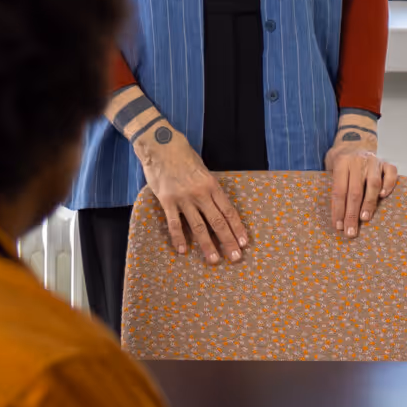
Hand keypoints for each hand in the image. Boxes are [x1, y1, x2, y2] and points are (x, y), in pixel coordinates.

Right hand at [134, 127, 247, 263]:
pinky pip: (174, 223)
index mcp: (212, 185)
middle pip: (217, 222)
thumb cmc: (184, 157)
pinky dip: (179, 238)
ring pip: (198, 226)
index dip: (237, 228)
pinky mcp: (167, 201)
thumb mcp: (203, 170)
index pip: (229, 211)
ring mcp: (183, 198)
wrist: (161, 146)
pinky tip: (183, 250)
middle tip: (235, 257)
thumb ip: (210, 189)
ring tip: (214, 260)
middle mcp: (200, 194)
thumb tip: (218, 207)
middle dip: (228, 241)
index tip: (244, 242)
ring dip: (207, 245)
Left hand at [323, 118, 401, 237]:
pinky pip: (391, 173)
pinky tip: (383, 196)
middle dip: (352, 214)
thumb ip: (336, 187)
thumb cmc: (342, 162)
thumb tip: (337, 218)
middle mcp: (358, 161)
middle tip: (351, 231)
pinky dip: (388, 185)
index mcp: (341, 163)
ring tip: (365, 219)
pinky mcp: (387, 162)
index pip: (339, 191)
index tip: (339, 227)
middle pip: (354, 191)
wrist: (355, 141)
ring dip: (368, 203)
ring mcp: (374, 160)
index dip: (338, 210)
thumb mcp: (332, 169)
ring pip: (372, 184)